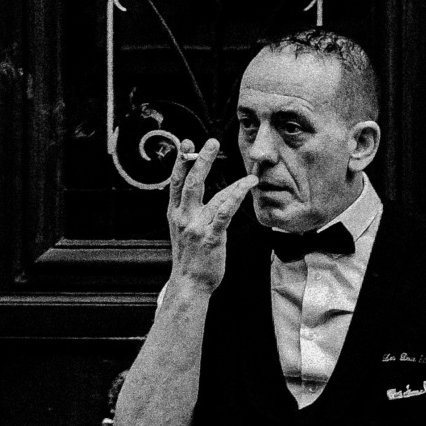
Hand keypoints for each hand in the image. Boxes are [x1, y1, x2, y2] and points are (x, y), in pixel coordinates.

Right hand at [164, 139, 258, 294]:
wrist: (189, 283)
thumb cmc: (190, 257)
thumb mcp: (181, 230)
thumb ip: (187, 210)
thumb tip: (195, 192)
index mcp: (175, 213)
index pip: (176, 181)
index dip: (181, 161)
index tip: (187, 143)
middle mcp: (183, 217)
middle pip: (191, 182)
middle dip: (201, 160)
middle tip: (212, 142)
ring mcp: (196, 227)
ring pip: (213, 197)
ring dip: (234, 185)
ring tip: (250, 176)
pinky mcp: (210, 238)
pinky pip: (224, 213)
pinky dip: (236, 198)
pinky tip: (246, 188)